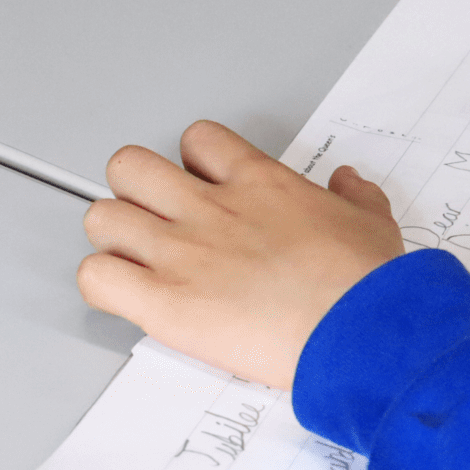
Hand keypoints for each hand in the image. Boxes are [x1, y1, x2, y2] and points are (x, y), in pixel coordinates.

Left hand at [78, 120, 403, 389]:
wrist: (357, 329)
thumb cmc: (365, 282)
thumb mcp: (372, 220)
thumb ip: (354, 194)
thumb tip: (347, 181)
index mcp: (259, 183)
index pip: (198, 140)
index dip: (193, 162)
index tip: (201, 186)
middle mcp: (211, 208)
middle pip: (130, 167)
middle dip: (136, 191)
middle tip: (155, 219)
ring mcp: (182, 253)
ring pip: (102, 217)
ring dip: (114, 237)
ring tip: (136, 260)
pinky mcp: (164, 303)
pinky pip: (96, 277)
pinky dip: (103, 285)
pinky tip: (127, 296)